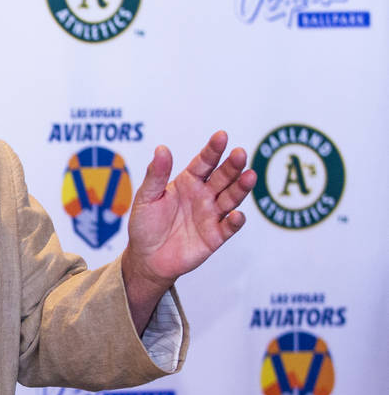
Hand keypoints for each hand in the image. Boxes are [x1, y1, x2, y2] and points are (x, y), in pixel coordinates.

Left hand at [122, 131, 255, 331]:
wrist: (146, 258)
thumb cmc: (145, 224)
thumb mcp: (146, 198)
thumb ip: (156, 175)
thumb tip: (162, 148)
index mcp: (188, 182)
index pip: (204, 162)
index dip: (213, 150)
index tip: (221, 136)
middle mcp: (204, 195)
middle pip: (222, 177)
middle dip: (232, 165)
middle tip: (239, 153)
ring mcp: (211, 215)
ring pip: (231, 198)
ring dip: (241, 188)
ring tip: (249, 176)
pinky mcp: (215, 236)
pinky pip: (228, 227)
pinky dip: (235, 221)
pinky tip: (237, 214)